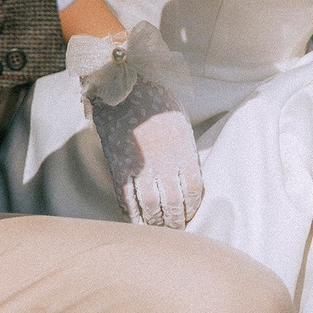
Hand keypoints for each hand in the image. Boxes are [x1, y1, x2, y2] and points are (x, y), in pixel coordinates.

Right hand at [67, 26, 202, 227]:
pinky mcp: (118, 165)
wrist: (123, 80)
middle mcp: (163, 160)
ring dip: (156, 224)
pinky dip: (133, 215)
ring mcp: (139, 164)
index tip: (191, 216)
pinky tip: (137, 222)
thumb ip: (182, 148)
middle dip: (176, 222)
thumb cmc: (154, 97)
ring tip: (159, 233)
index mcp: (182, 147)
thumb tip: (184, 175)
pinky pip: (127, 199)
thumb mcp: (178, 119)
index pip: (193, 189)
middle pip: (174, 204)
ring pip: (151, 207)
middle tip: (177, 232)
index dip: (193, 208)